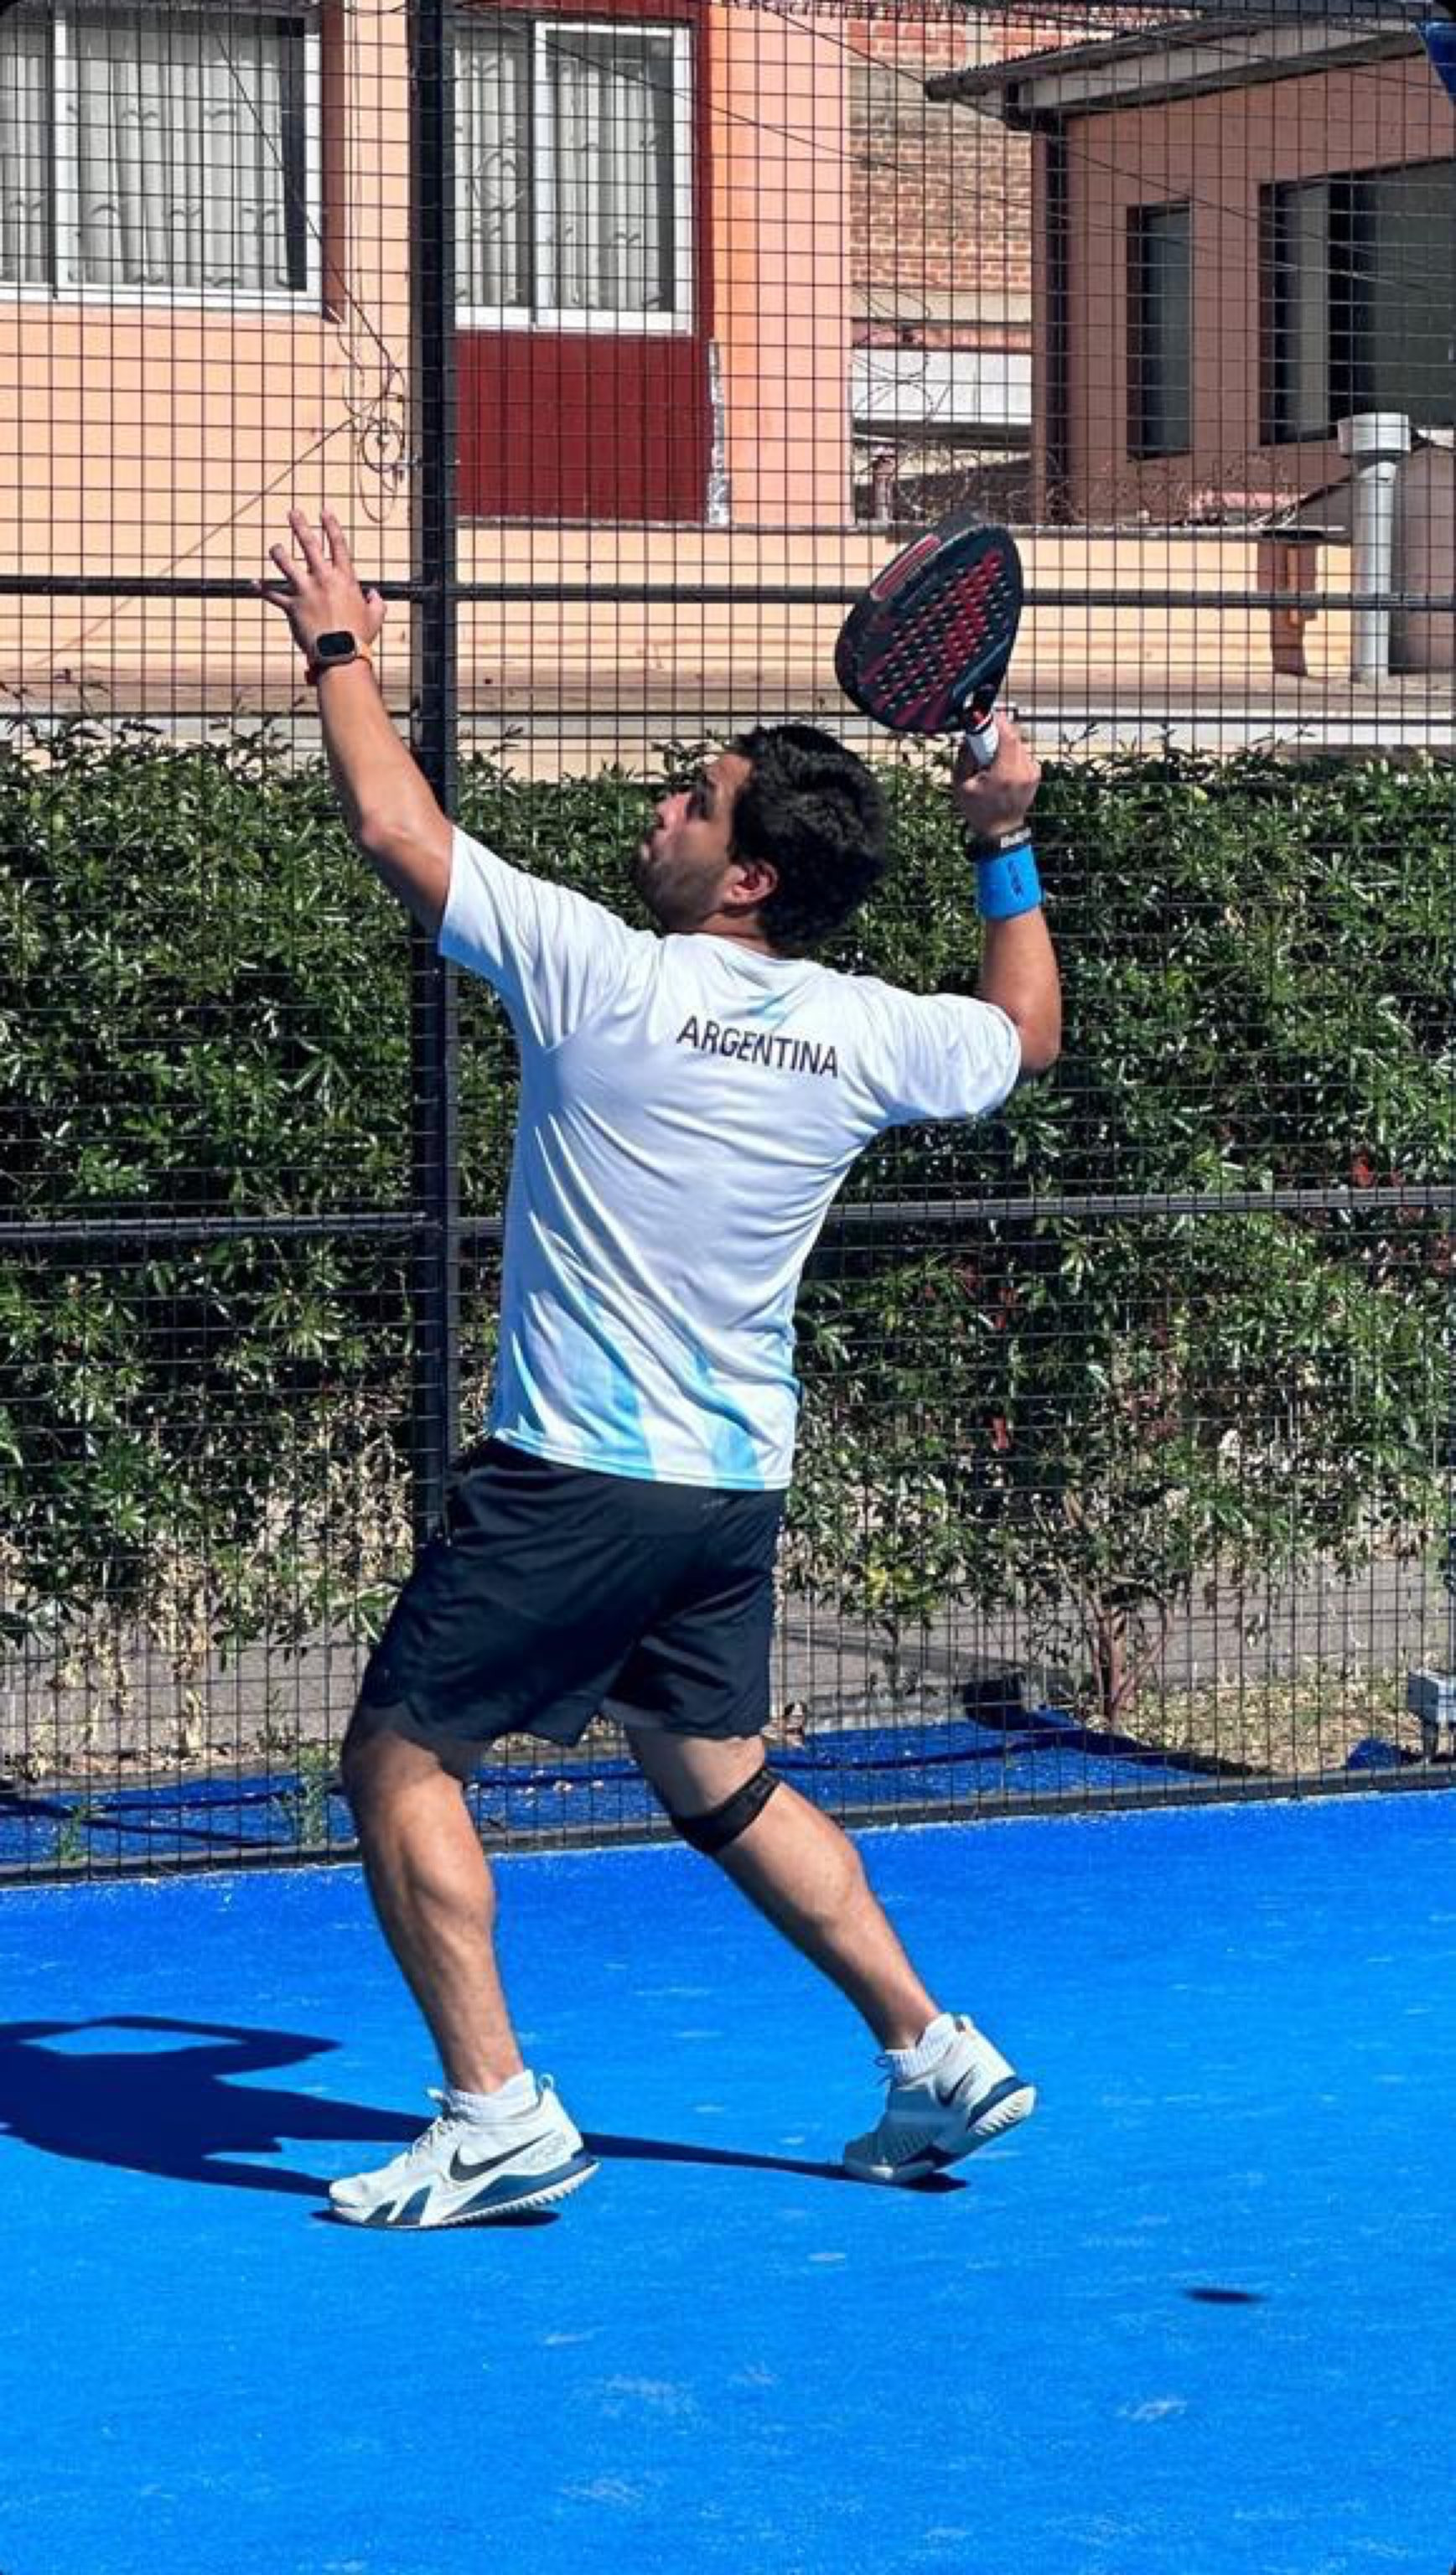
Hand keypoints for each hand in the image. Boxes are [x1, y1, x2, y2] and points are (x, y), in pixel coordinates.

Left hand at [255, 508, 386, 662]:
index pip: (338, 544)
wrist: (340, 653)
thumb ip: (377, 603)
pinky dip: (264, 590)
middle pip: (309, 545)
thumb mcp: (376, 617)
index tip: (324, 511)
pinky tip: (254, 584)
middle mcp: (323, 579)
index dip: (331, 525)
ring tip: (275, 547)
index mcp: (344, 578)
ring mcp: (305, 591)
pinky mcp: (292, 606)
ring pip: (286, 564)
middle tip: (293, 512)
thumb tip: (375, 595)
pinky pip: (274, 596)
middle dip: (300, 526)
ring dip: (279, 553)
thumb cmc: (359, 637)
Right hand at [952, 715, 1039, 840]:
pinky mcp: (1035, 773)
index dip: (997, 720)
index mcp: (1005, 773)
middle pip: (1014, 736)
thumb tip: (970, 735)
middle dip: (997, 732)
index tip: (985, 715)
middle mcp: (1023, 770)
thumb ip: (965, 756)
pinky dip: (1011, 755)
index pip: (1008, 735)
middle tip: (983, 740)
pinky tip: (1002, 769)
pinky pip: (1022, 753)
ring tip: (991, 762)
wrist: (1002, 831)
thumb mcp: (961, 784)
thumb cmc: (979, 810)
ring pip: (1018, 744)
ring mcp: (1032, 772)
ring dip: (1003, 745)